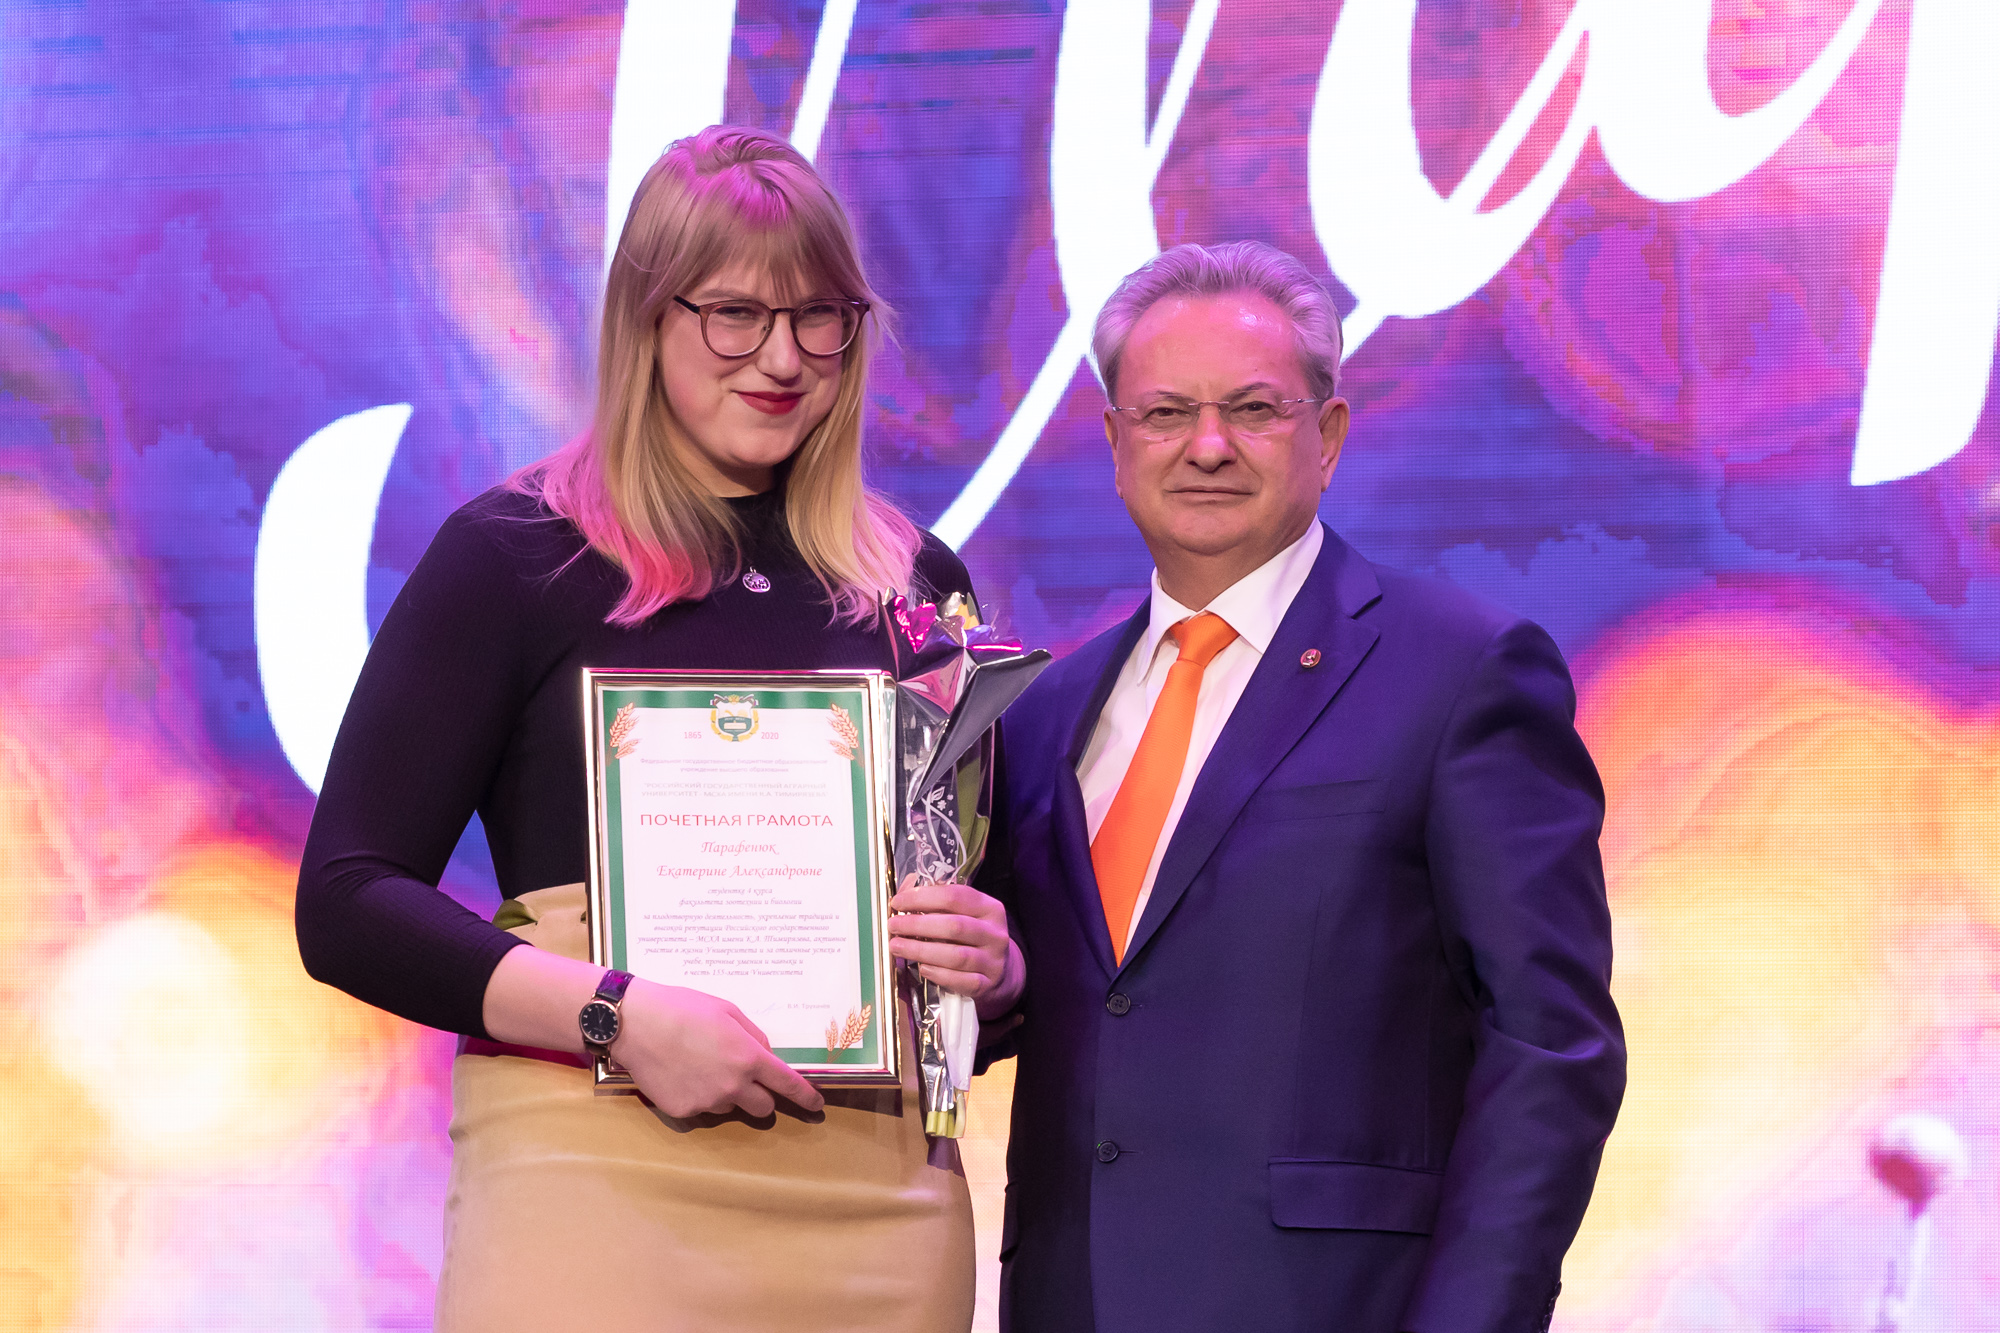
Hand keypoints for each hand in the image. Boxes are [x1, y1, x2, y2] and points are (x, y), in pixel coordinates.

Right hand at [610, 980, 825, 1119]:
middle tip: (744, 1078)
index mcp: (749, 1058)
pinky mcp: (683, 1111)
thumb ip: (754, 1037)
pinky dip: (699, 1097)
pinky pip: (702, 1109)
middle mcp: (733, 1086)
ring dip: (727, 1094)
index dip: (805, 1097)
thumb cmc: (684, 1009)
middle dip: (761, 1096)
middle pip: (763, 1108)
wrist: (636, 1022)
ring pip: (730, 1107)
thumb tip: (768, 1058)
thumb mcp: (728, 1012)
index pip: (788, 1086)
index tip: (815, 1104)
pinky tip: (682, 1074)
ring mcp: (707, 1102)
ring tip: (701, 1066)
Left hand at [887, 879, 1024, 1017]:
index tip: (898, 902)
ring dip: (921, 950)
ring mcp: (993, 961)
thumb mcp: (966, 916)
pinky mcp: (987, 984)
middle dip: (918, 924)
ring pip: (956, 955)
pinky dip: (937, 973)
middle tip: (893, 925)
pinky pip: (959, 980)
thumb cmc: (973, 938)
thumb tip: (903, 898)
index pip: (955, 896)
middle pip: (954, 926)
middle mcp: (995, 934)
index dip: (923, 897)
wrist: (1002, 972)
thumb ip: (939, 905)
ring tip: (897, 946)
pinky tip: (921, 968)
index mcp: (990, 908)